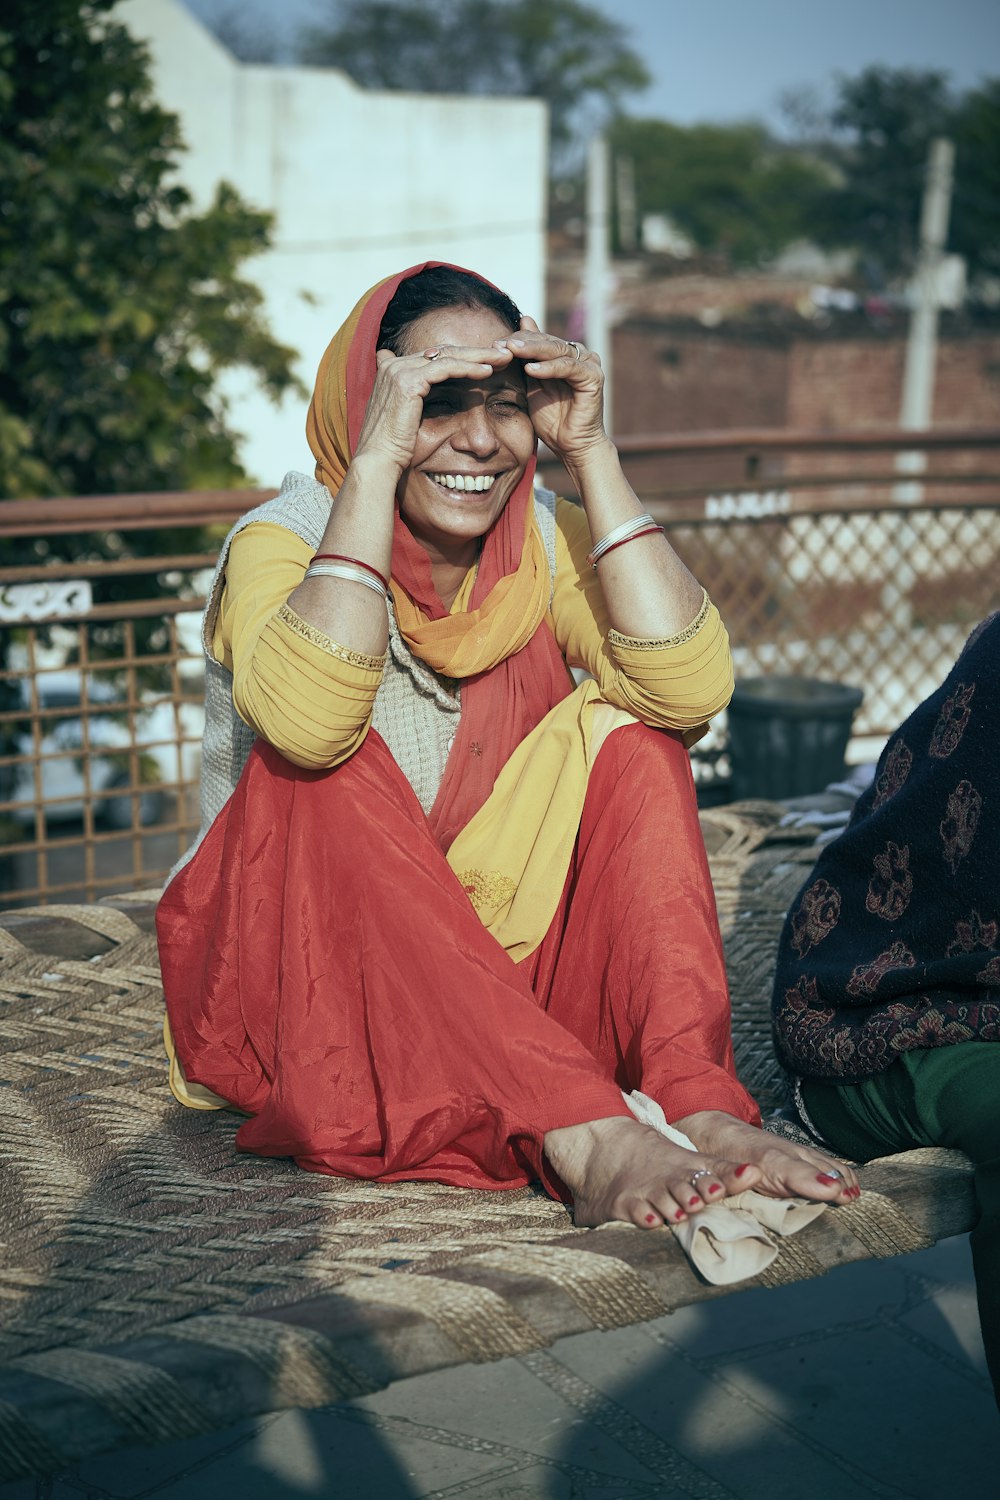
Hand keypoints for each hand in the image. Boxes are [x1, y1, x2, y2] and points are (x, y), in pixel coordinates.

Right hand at [354, 343, 514, 473]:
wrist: (379, 462)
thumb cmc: (395, 449)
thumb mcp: (406, 418)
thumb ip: (415, 401)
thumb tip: (426, 398)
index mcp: (392, 371)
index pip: (434, 356)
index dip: (461, 356)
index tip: (487, 360)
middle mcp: (393, 364)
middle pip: (442, 350)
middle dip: (475, 351)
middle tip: (502, 352)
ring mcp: (399, 370)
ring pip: (448, 354)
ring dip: (479, 356)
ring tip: (503, 358)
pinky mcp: (408, 380)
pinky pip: (446, 367)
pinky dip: (469, 368)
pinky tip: (488, 371)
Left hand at [498, 315, 609, 469]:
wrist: (572, 447)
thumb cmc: (552, 420)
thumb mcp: (532, 386)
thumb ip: (527, 359)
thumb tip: (521, 324)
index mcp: (565, 354)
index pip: (539, 339)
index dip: (517, 340)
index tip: (494, 345)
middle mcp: (580, 355)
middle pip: (547, 341)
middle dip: (522, 343)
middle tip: (499, 344)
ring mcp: (589, 363)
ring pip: (557, 350)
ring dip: (532, 350)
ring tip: (511, 350)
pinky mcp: (594, 376)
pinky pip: (568, 367)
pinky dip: (549, 367)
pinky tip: (530, 369)